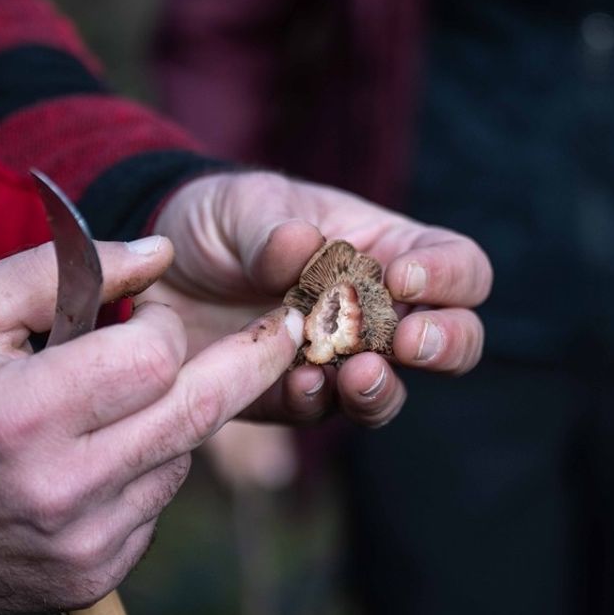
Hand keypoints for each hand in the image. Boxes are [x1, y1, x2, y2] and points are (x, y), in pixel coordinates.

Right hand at [0, 236, 302, 613]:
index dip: (162, 327)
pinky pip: (156, 505)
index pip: (152, 360)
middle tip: (290, 328)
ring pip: (179, 458)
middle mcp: (60, 488)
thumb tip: (164, 253)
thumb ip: (65, 269)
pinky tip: (104, 454)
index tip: (146, 316)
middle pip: (194, 415)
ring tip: (121, 400)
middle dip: (250, 363)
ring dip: (174, 417)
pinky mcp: (94, 575)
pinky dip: (149, 468)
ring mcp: (82, 541)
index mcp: (24, 414)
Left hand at [153, 172, 492, 427]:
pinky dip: (318, 401)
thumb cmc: (218, 220)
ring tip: (356, 374)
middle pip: (454, 339)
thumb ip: (271, 226)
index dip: (449, 276)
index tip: (404, 278)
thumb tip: (300, 248)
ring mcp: (339, 360)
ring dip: (384, 387)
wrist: (156, 270)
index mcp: (388, 250)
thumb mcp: (242, 203)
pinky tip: (299, 382)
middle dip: (445, 344)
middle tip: (408, 341)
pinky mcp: (293, 397)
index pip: (457, 266)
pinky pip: (323, 411)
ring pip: (393, 390)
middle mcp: (377, 312)